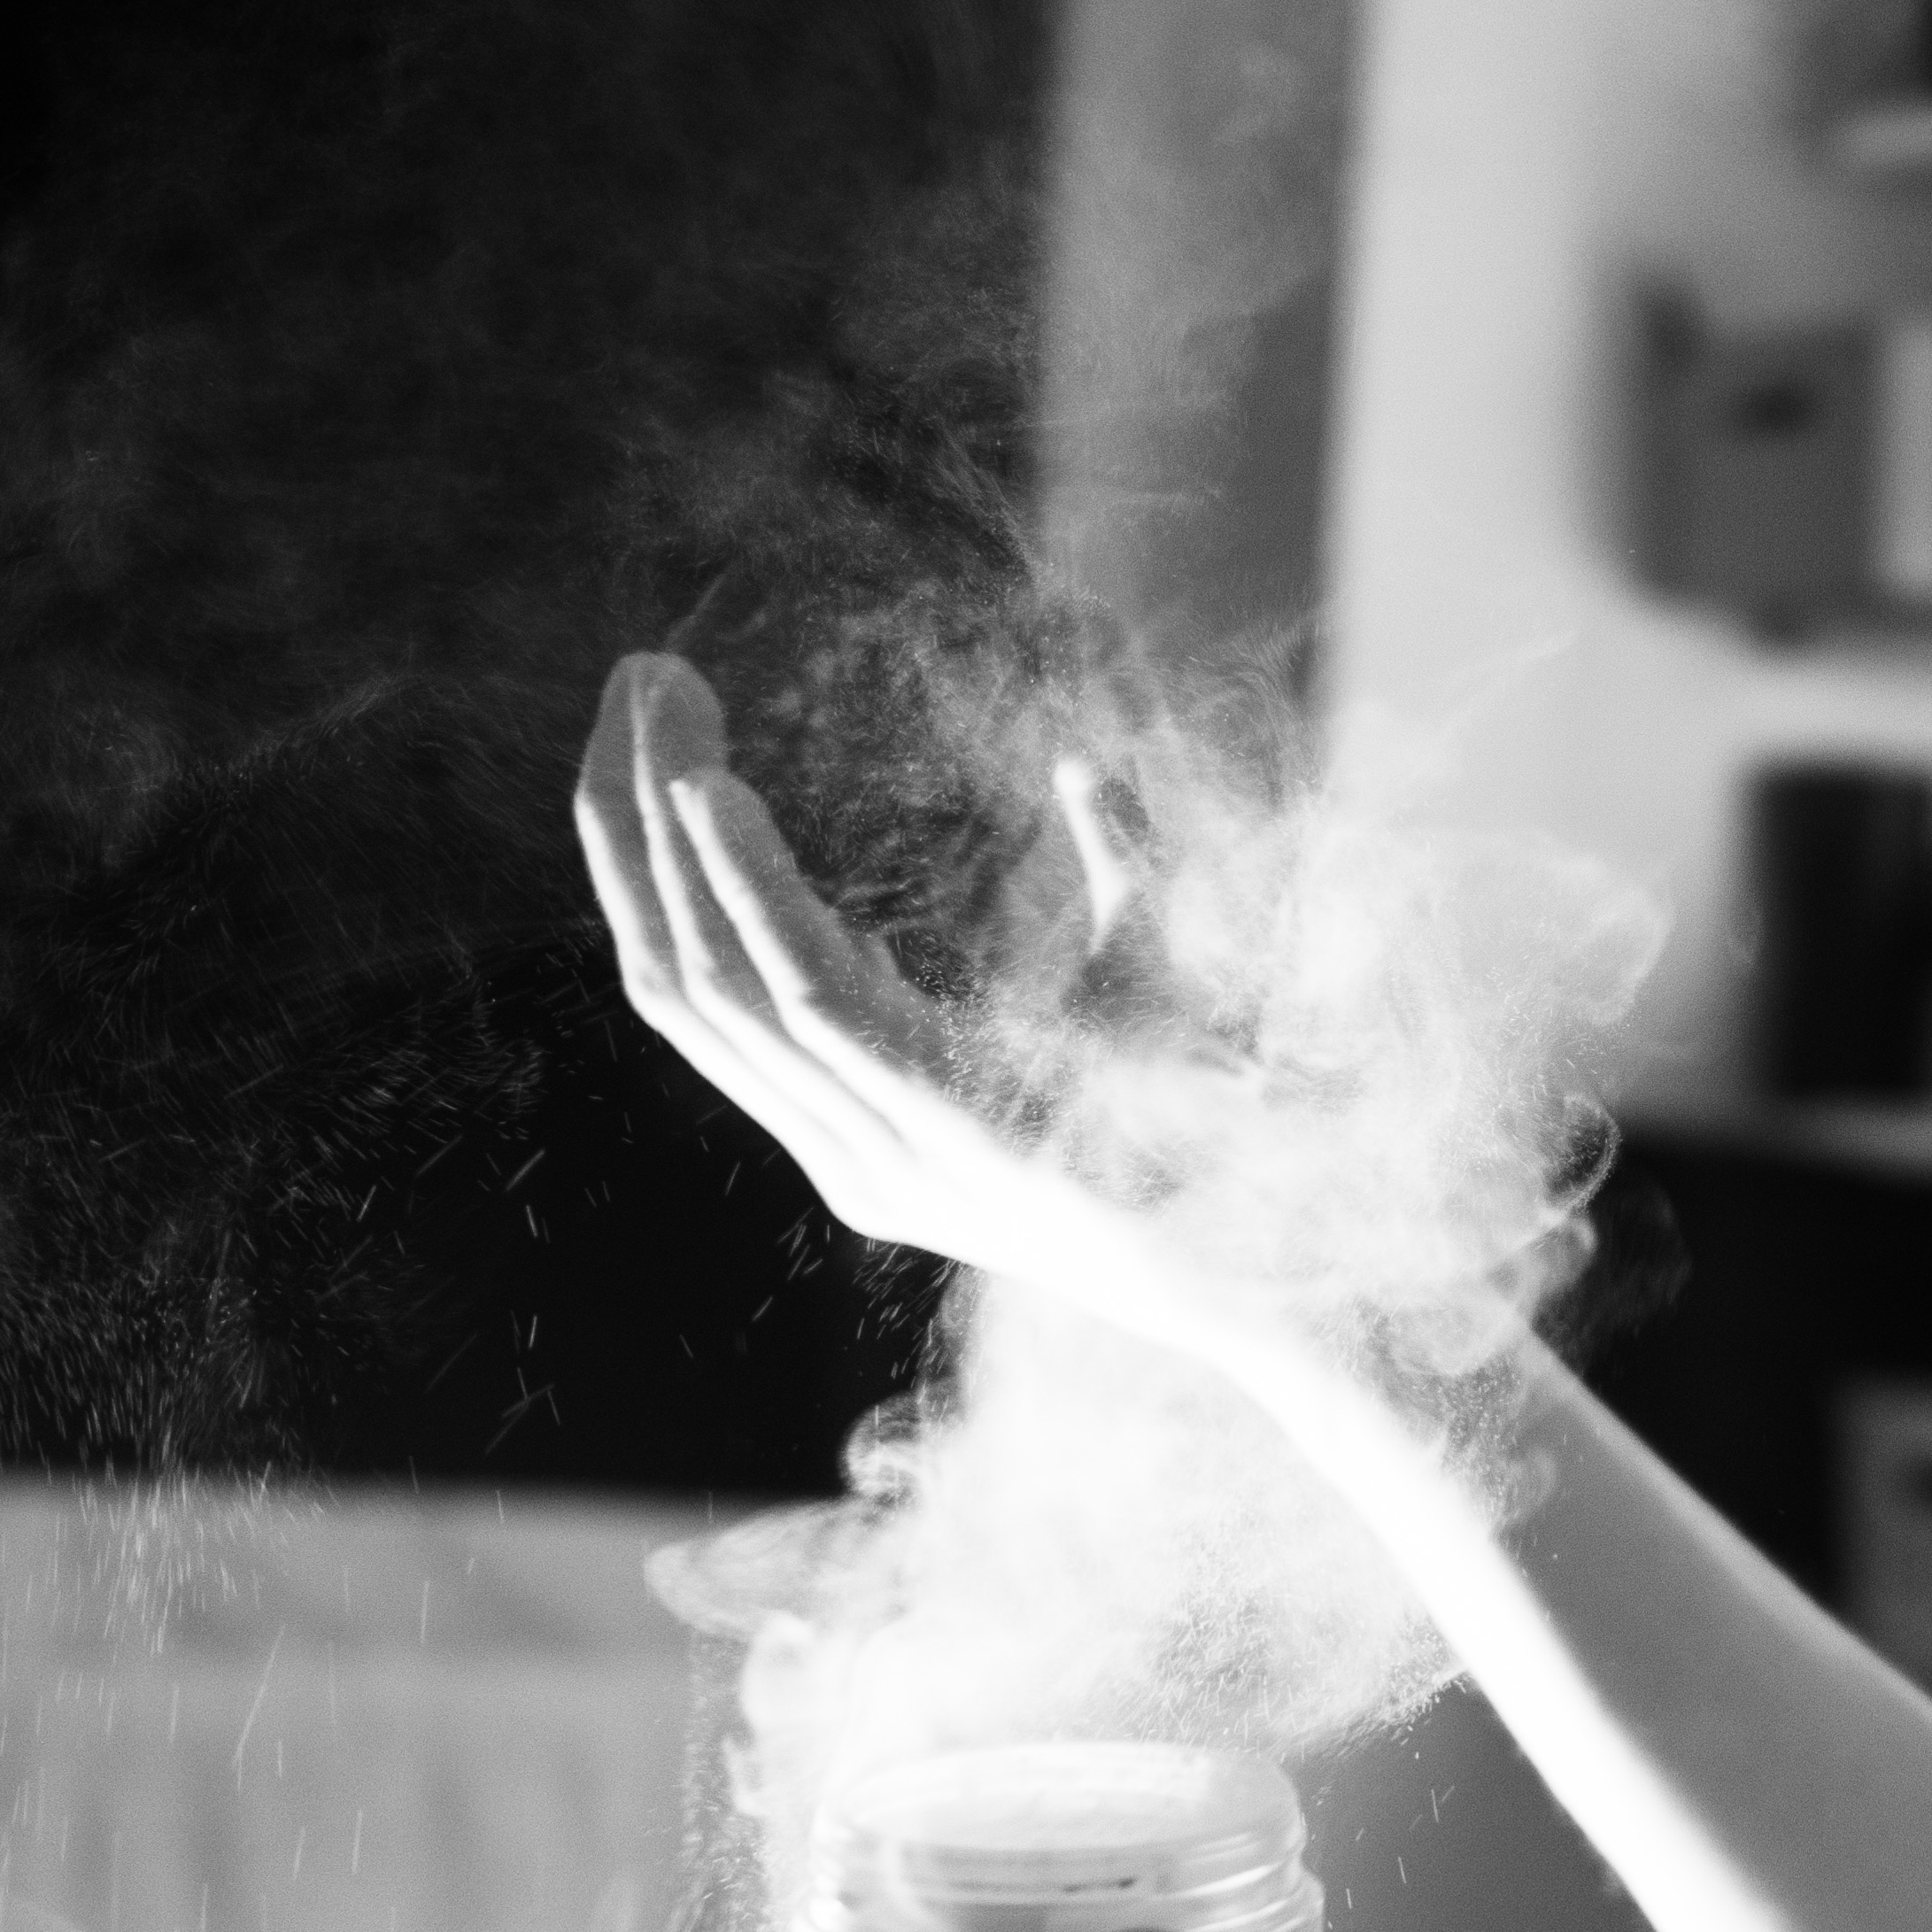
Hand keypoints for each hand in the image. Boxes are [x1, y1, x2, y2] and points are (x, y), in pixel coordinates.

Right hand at [569, 652, 1258, 1363]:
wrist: (1301, 1254)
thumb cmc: (1232, 1125)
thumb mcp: (1147, 974)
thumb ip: (1112, 868)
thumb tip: (1085, 767)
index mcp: (870, 1129)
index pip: (699, 992)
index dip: (653, 862)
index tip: (659, 736)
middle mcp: (850, 1151)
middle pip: (675, 976)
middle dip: (630, 821)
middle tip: (637, 677)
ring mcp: (884, 1152)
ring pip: (709, 984)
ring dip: (666, 833)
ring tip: (662, 708)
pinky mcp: (943, 1129)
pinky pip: (803, 1001)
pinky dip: (748, 892)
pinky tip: (719, 792)